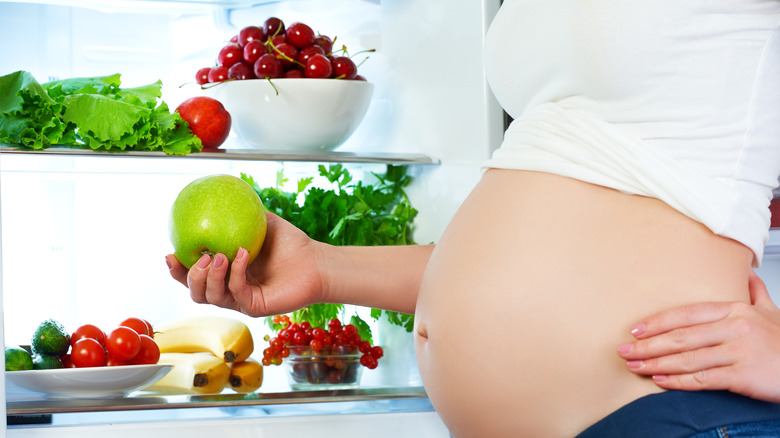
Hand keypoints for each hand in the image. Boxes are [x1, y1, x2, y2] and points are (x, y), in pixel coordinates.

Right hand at [165, 211, 323, 316]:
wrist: (316, 261)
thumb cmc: (291, 244)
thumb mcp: (261, 222)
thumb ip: (240, 213)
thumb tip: (217, 193)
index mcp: (226, 272)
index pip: (194, 275)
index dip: (177, 270)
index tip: (169, 254)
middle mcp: (231, 288)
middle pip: (196, 292)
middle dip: (188, 277)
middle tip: (198, 257)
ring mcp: (242, 299)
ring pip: (211, 297)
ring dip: (209, 276)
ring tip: (218, 255)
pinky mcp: (255, 306)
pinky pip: (236, 292)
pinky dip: (235, 273)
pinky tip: (241, 255)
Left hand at [617, 271, 779, 401]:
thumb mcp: (771, 312)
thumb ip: (755, 292)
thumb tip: (746, 273)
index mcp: (735, 310)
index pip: (686, 314)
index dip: (657, 322)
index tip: (635, 330)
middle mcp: (735, 327)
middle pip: (680, 336)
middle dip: (647, 344)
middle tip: (624, 350)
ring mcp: (739, 351)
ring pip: (687, 357)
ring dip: (656, 363)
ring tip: (635, 366)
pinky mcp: (743, 375)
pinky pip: (703, 379)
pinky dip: (679, 381)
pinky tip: (661, 381)